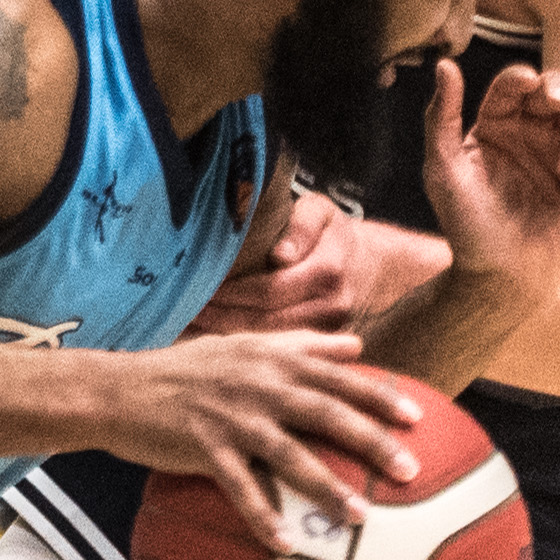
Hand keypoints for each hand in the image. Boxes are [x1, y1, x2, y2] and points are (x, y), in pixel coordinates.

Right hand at [97, 329, 428, 546]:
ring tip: (361, 516)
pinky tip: (286, 546)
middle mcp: (259, 387)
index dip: (378, 396)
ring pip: (290, 455)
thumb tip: (356, 346)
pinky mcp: (204, 449)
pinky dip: (263, 518)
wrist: (121, 389)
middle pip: (326, 414)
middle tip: (408, 469)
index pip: (337, 377)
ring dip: (328, 486)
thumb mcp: (246, 346)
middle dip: (371, 441)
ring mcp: (232, 419)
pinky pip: (241, 489)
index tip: (416, 416)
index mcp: (273, 361)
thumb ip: (304, 345)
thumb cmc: (188, 370)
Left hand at [194, 186, 358, 336]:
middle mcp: (331, 306)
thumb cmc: (334, 233)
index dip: (232, 292)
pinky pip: (279, 348)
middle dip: (222, 316)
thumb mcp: (321, 211)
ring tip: (192, 323)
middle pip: (265, 321)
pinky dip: (246, 343)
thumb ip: (301, 225)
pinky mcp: (322, 346)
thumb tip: (281, 255)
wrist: (372, 266)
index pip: (270, 289)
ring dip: (228, 334)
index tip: (200, 286)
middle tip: (186, 309)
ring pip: (269, 340)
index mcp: (328, 270)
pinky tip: (216, 335)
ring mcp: (328, 331)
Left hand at [418, 59, 559, 301]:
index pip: (513, 89)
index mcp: (497, 128)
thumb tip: (445, 63)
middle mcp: (530, 138)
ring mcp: (559, 158)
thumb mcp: (443, 168)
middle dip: (558, 88)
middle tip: (555, 100)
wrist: (497, 277)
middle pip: (553, 92)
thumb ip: (441, 116)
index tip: (525, 83)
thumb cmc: (465, 225)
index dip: (521, 79)